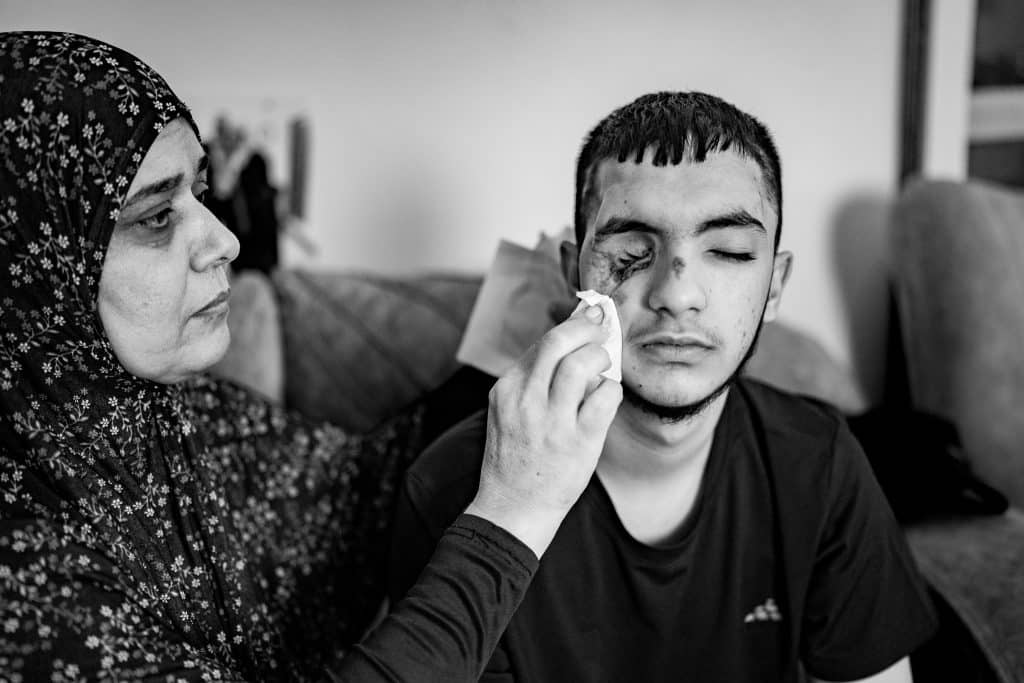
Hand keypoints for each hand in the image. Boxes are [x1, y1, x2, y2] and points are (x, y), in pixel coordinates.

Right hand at [465, 304, 622, 557]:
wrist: (513, 508)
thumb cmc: (516, 458)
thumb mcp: (510, 412)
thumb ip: (534, 380)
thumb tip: (571, 342)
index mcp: (507, 389)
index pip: (542, 343)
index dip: (572, 326)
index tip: (590, 318)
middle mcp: (525, 401)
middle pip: (557, 342)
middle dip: (586, 327)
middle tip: (602, 328)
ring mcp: (551, 422)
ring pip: (581, 365)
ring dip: (600, 358)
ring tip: (604, 367)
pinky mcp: (577, 442)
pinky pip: (605, 397)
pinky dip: (612, 390)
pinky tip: (607, 398)